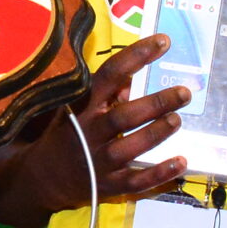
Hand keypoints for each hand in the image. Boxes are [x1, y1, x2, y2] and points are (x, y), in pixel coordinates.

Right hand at [0, 39, 190, 225]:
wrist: (41, 179)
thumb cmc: (66, 134)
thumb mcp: (75, 108)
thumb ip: (105, 94)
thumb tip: (133, 79)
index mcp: (82, 106)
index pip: (109, 75)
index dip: (136, 57)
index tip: (163, 41)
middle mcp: (90, 132)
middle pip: (124, 116)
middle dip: (155, 103)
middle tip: (184, 92)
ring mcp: (99, 161)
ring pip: (130, 147)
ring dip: (156, 133)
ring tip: (177, 119)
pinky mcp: (108, 186)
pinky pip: (136, 181)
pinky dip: (159, 174)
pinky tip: (181, 162)